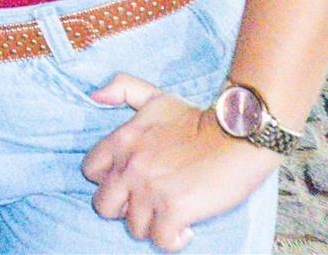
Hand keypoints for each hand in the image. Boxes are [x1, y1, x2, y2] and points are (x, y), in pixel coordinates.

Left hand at [81, 75, 281, 252]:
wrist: (236, 134)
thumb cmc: (197, 119)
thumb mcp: (155, 97)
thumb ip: (122, 89)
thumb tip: (95, 96)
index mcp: (122, 140)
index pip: (91, 171)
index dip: (108, 179)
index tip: (129, 180)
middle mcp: (130, 166)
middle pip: (104, 206)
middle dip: (124, 208)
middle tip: (147, 203)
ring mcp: (150, 189)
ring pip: (133, 227)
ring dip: (152, 225)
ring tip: (170, 214)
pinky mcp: (174, 209)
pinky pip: (160, 240)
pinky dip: (173, 240)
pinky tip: (185, 228)